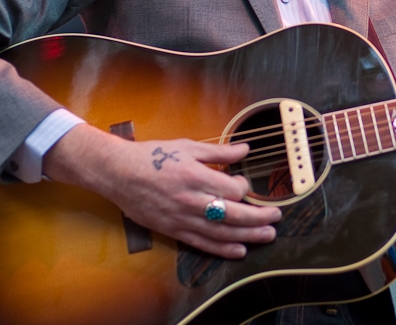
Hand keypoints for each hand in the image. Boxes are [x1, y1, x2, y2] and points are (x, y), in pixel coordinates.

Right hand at [43, 125, 280, 258]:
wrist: (118, 173)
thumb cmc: (153, 156)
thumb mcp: (188, 146)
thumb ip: (218, 152)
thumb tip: (244, 149)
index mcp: (195, 176)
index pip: (233, 189)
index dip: (245, 187)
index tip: (245, 183)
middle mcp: (191, 201)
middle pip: (233, 215)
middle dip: (259, 217)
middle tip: (277, 217)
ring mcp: (182, 219)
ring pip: (222, 233)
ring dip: (248, 235)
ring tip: (268, 236)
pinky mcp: (173, 230)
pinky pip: (202, 243)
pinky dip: (223, 249)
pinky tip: (240, 250)